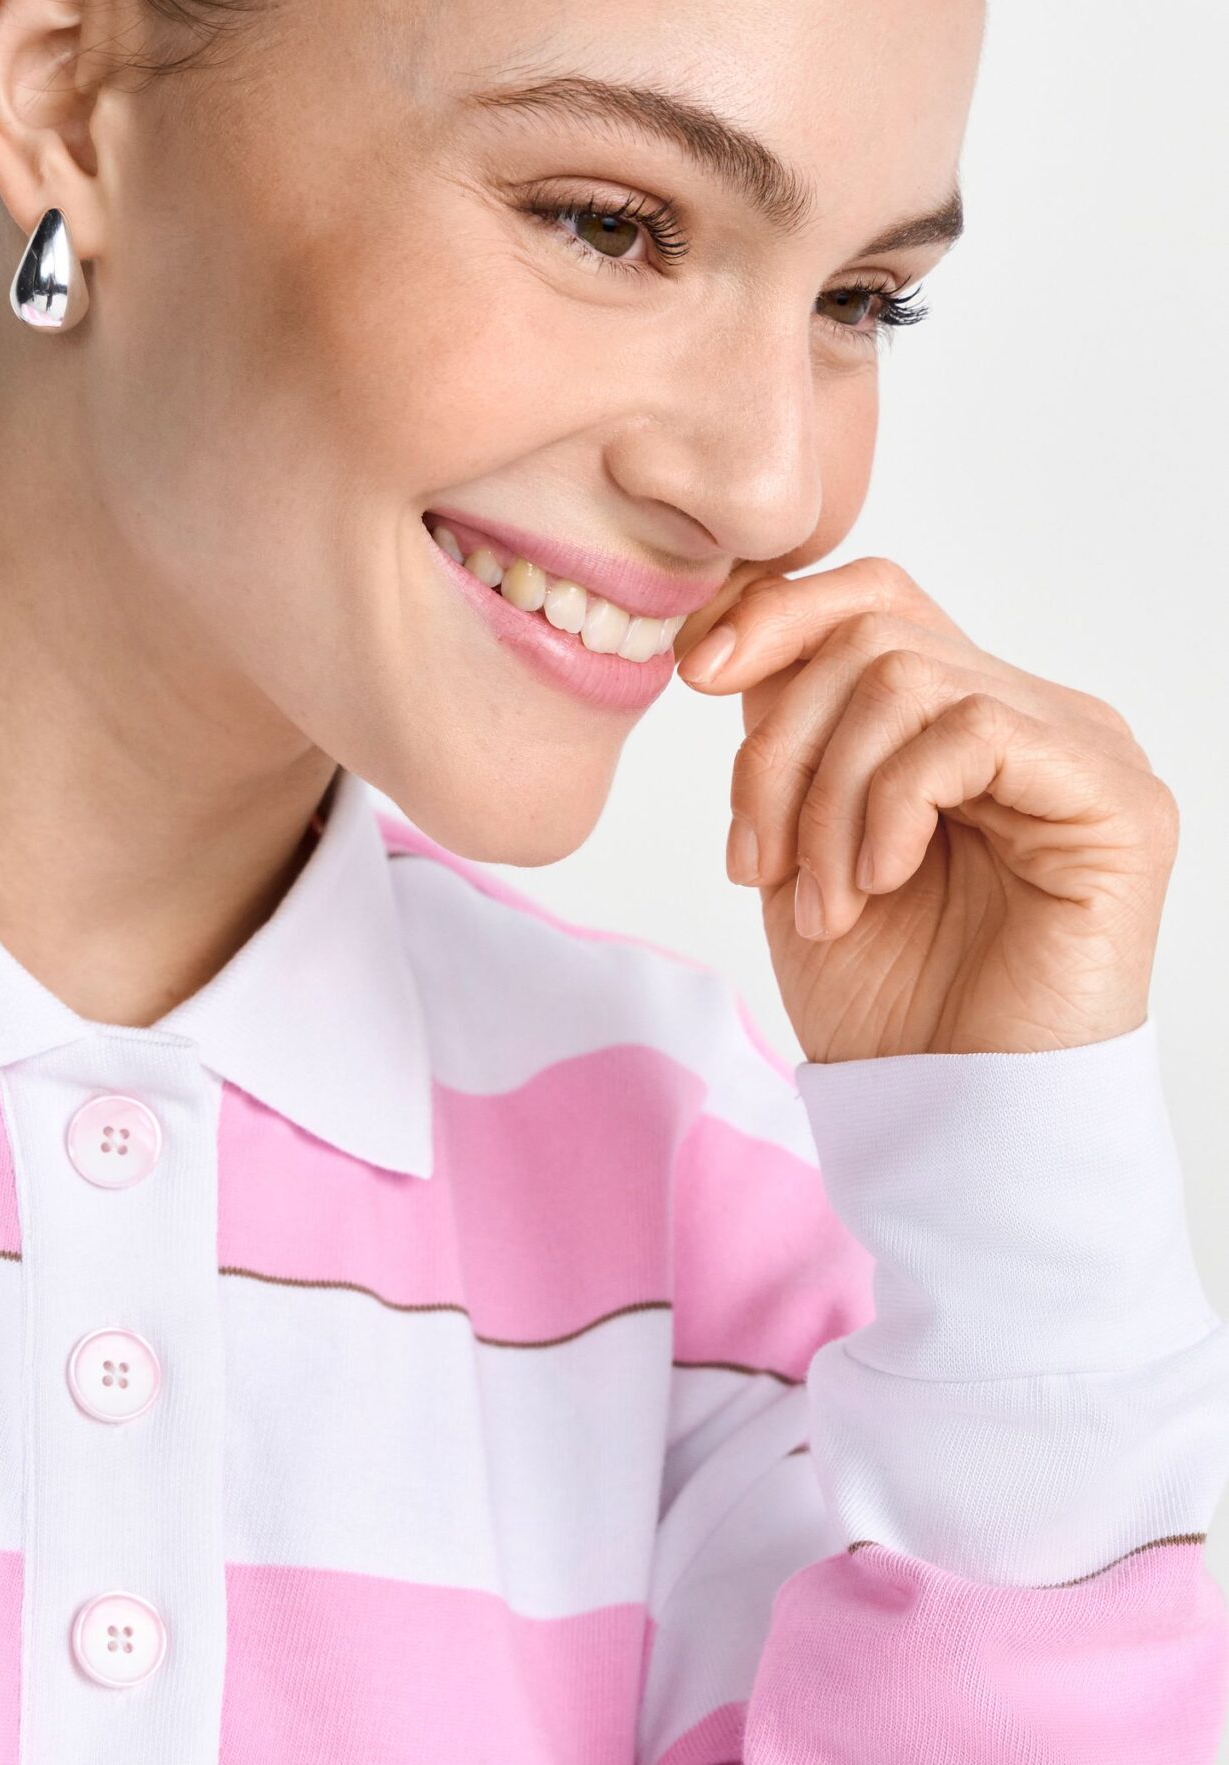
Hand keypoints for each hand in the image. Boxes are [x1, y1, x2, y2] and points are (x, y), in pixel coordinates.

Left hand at [674, 559, 1178, 1062]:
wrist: (954, 1117)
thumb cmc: (889, 1007)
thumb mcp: (801, 854)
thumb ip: (788, 742)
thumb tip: (734, 634)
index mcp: (959, 724)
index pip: (875, 599)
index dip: (778, 613)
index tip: (696, 674)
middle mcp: (1030, 719)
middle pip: (873, 636)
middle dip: (782, 749)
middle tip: (762, 866)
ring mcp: (1081, 753)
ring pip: (908, 680)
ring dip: (829, 800)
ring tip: (827, 905)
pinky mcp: (1118, 801)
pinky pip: (975, 731)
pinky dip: (895, 806)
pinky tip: (883, 884)